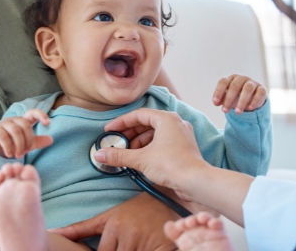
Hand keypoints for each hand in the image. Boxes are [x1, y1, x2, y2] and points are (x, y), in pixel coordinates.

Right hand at [0, 109, 52, 158]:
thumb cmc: (13, 142)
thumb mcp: (27, 143)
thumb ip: (38, 141)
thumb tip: (51, 140)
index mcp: (23, 120)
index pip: (33, 113)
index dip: (41, 115)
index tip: (48, 123)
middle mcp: (14, 120)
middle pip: (25, 125)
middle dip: (28, 140)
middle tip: (26, 151)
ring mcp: (4, 124)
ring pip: (15, 131)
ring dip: (19, 145)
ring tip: (19, 155)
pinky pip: (4, 137)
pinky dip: (9, 148)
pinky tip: (10, 154)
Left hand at [50, 192, 178, 250]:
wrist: (170, 198)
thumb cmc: (135, 210)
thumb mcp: (107, 217)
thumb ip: (80, 228)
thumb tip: (52, 233)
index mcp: (113, 225)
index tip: (116, 245)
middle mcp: (129, 233)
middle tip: (128, 242)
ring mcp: (146, 241)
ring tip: (138, 243)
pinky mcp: (163, 247)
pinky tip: (147, 247)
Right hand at [95, 108, 209, 193]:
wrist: (196, 181)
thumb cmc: (172, 165)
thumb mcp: (141, 159)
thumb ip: (119, 155)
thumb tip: (99, 154)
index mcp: (166, 119)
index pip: (138, 115)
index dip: (121, 123)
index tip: (109, 131)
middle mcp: (175, 123)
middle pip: (147, 123)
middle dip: (130, 134)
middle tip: (117, 143)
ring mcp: (181, 135)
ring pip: (155, 133)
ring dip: (139, 142)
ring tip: (128, 153)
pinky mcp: (184, 147)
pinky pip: (163, 142)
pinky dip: (150, 147)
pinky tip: (141, 158)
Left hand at [212, 74, 266, 113]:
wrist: (253, 98)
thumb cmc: (237, 96)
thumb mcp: (228, 98)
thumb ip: (221, 99)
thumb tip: (216, 103)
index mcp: (231, 78)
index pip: (223, 81)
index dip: (219, 91)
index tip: (215, 103)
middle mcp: (242, 78)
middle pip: (235, 86)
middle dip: (229, 99)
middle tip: (225, 110)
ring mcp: (252, 83)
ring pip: (247, 88)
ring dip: (242, 101)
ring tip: (237, 112)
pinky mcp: (262, 89)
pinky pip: (260, 93)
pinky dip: (255, 101)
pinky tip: (249, 108)